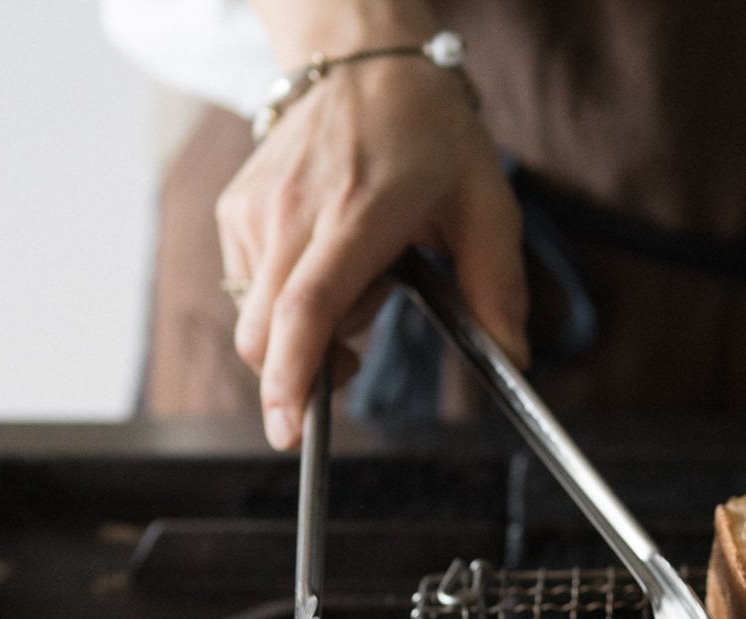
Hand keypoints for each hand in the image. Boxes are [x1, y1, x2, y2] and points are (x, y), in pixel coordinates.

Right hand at [216, 55, 527, 448]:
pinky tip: (324, 262)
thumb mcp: (487, 207)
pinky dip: (281, 300)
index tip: (289, 429)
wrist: (366, 63)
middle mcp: (293, 213)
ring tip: (355, 279)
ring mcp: (255, 211)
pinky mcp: (235, 210)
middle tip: (356, 352)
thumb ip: (498, 289)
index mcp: (356, 216)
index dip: (291, 378)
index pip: (306, 310)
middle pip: (265, 334)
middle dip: (302, 371)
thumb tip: (511, 359)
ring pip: (255, 316)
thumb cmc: (429, 134)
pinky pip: (245, 288)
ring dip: (301, 329)